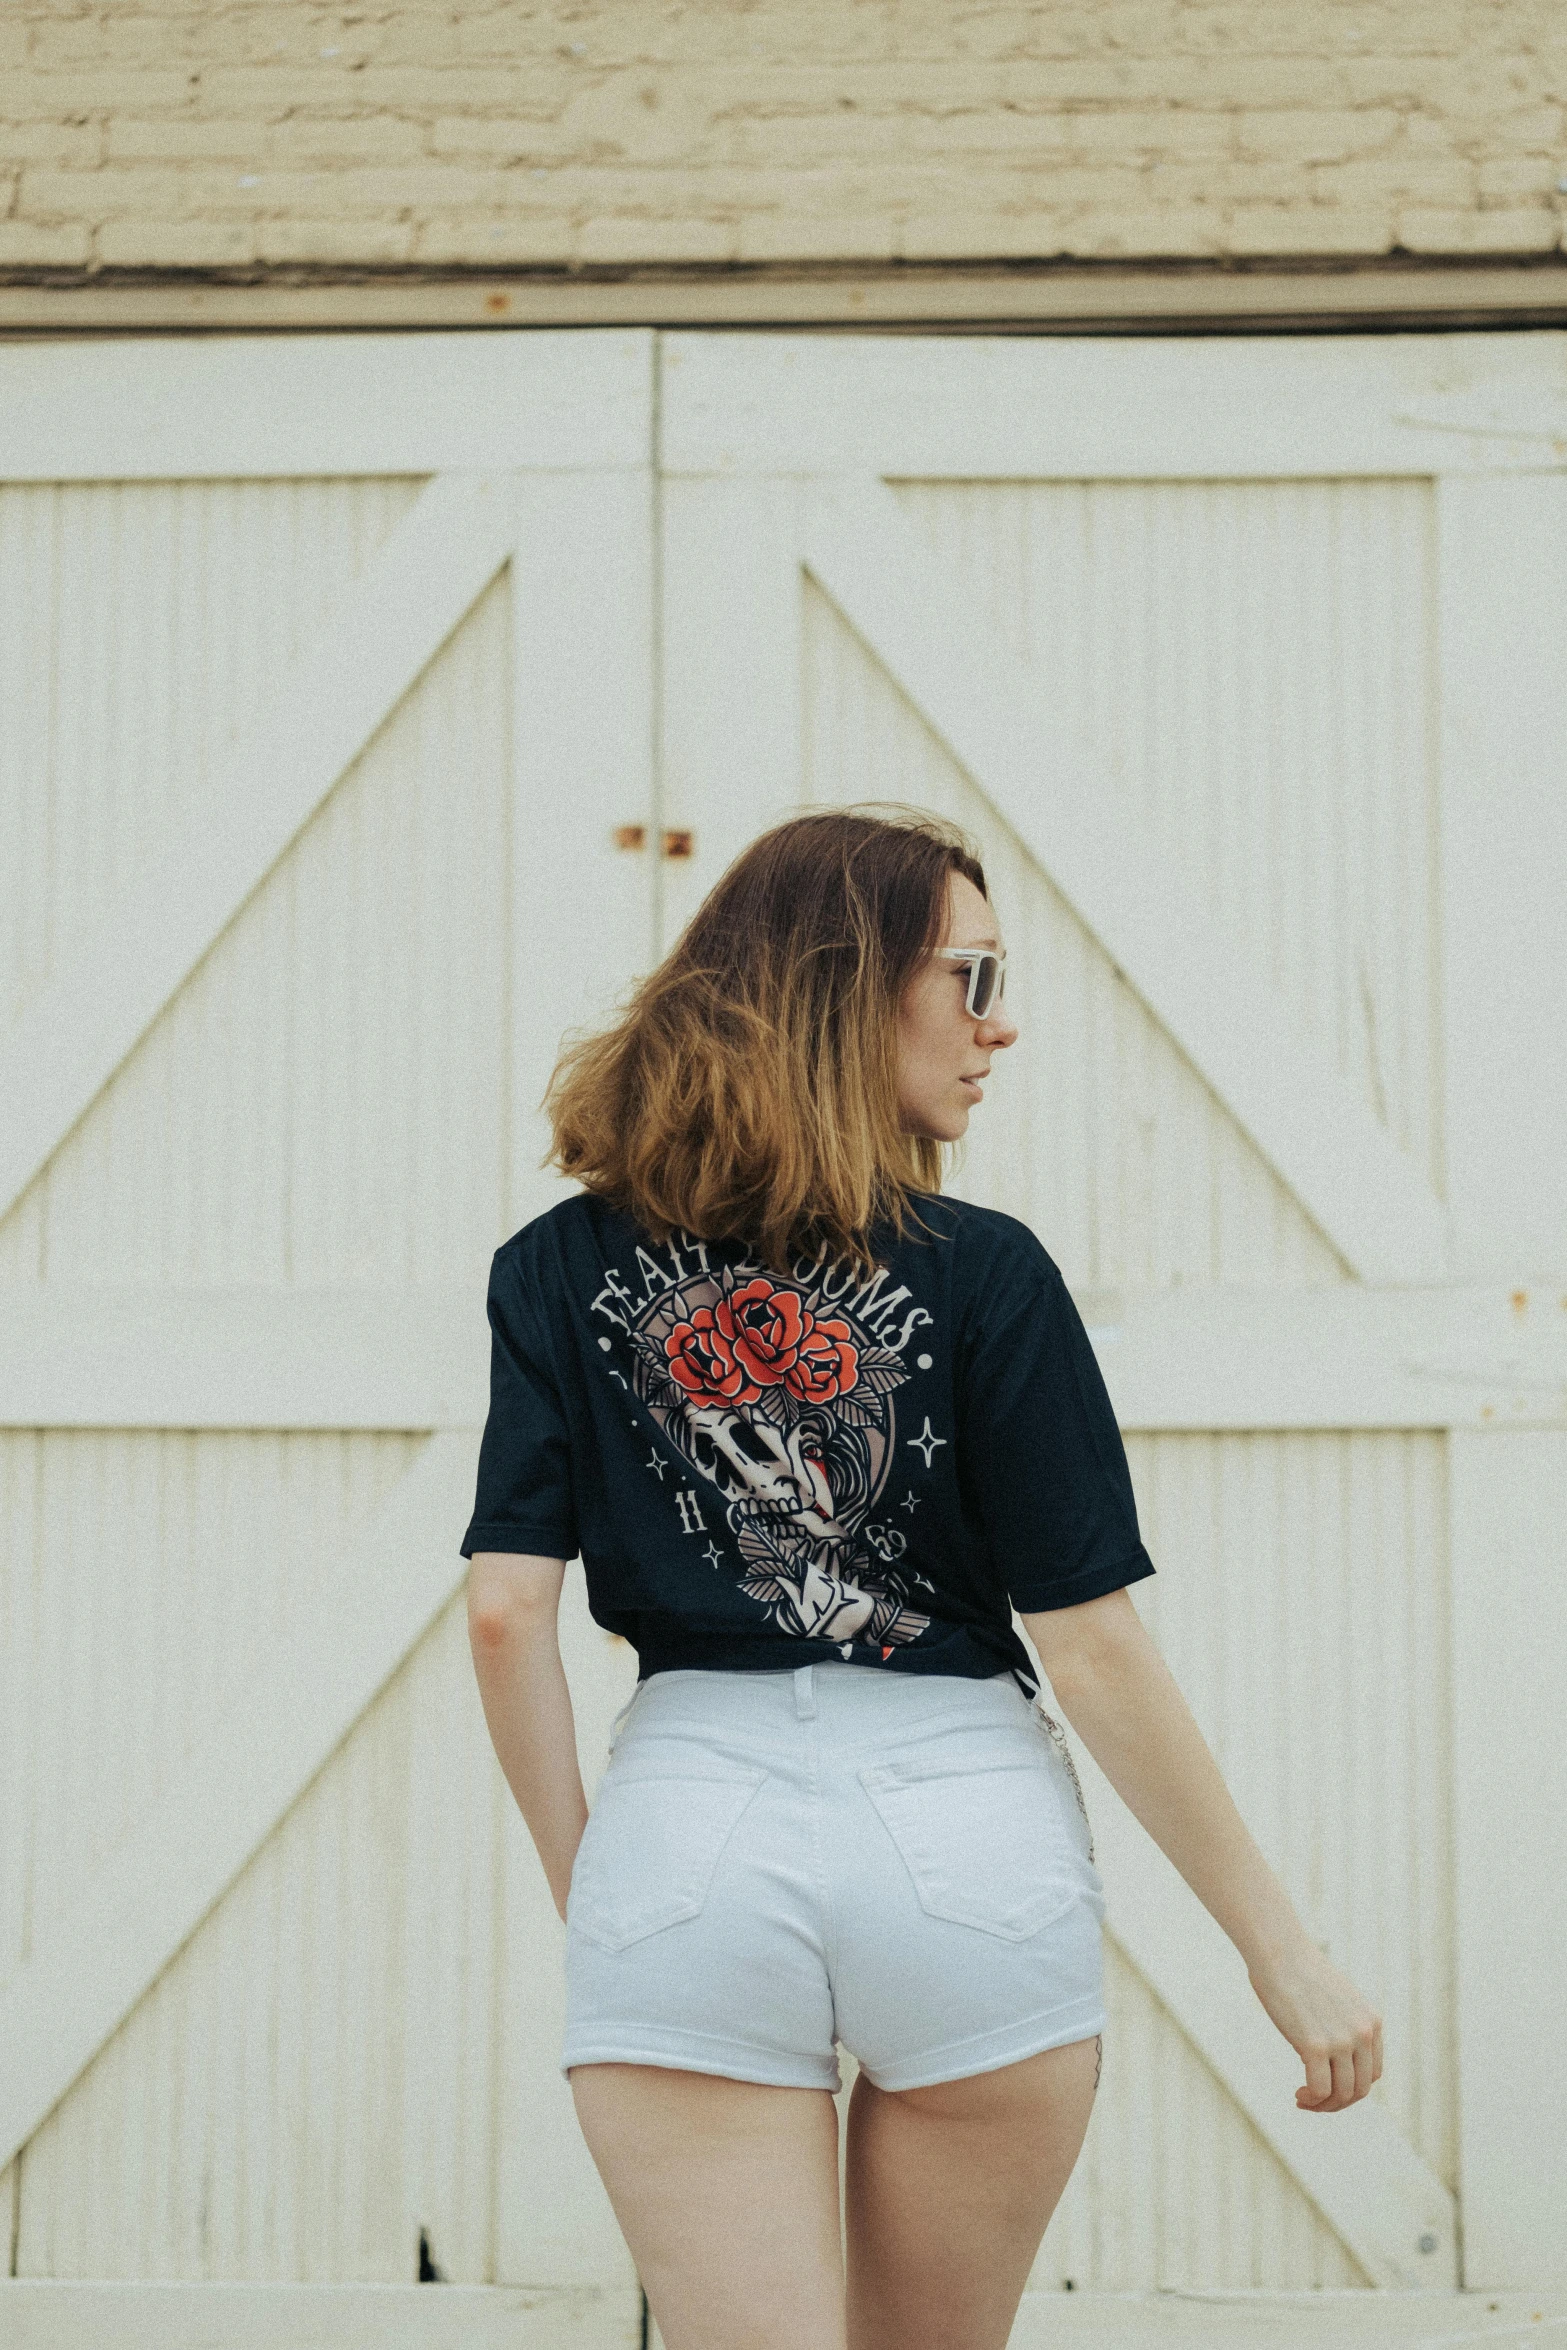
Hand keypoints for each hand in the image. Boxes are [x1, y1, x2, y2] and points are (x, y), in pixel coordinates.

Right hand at [1248, 1935, 1382, 2110]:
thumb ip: (1343, 2025)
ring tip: (1303, 2099)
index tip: (1329, 2087)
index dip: (1351, 2088)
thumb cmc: (1299, 1972)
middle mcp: (1363, 2033)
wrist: (1280, 1952)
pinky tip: (1298, 2095)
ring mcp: (1341, 2041)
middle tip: (1314, 2100)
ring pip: (1341, 2093)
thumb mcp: (1336, 1999)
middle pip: (1360, 2089)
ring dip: (1323, 2105)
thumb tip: (1334, 2054)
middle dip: (1338, 2102)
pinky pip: (1319, 2089)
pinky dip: (1311, 2100)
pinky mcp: (1316, 2046)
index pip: (1373, 2073)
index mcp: (1371, 2021)